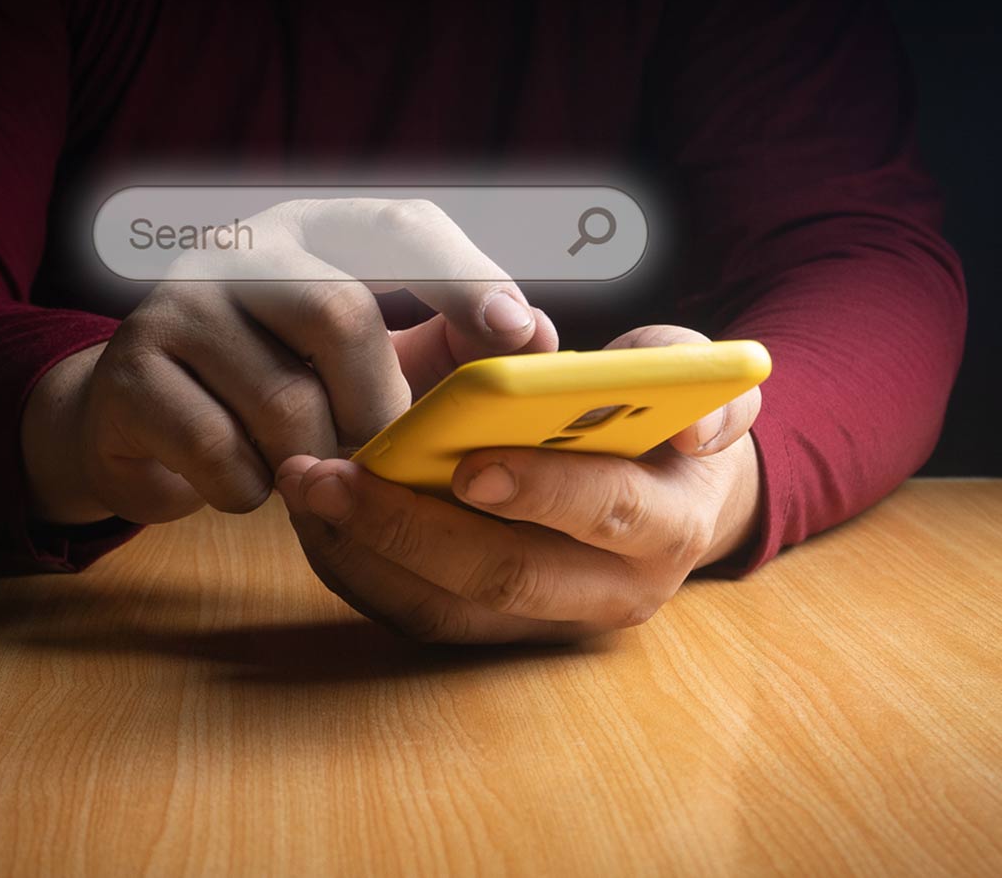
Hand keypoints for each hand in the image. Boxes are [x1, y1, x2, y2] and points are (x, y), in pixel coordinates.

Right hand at [22, 198, 556, 524]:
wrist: (135, 422)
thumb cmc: (279, 386)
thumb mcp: (367, 358)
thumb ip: (452, 342)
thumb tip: (539, 338)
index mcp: (312, 230)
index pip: (398, 225)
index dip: (463, 275)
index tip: (518, 332)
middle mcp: (238, 249)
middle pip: (338, 312)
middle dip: (381, 405)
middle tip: (393, 461)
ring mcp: (174, 306)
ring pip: (282, 397)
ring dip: (317, 462)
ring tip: (315, 480)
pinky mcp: (128, 375)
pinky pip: (218, 452)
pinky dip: (249, 491)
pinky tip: (247, 485)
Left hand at [275, 325, 763, 643]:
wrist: (666, 496)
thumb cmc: (661, 420)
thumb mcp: (686, 377)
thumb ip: (681, 367)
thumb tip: (693, 423)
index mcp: (669, 524)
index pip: (611, 514)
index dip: (546, 490)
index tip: (473, 464)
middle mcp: (612, 593)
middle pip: (509, 577)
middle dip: (414, 528)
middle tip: (336, 477)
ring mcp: (549, 626)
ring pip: (448, 611)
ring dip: (367, 554)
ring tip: (308, 489)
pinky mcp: (496, 634)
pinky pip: (417, 616)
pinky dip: (361, 570)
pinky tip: (319, 518)